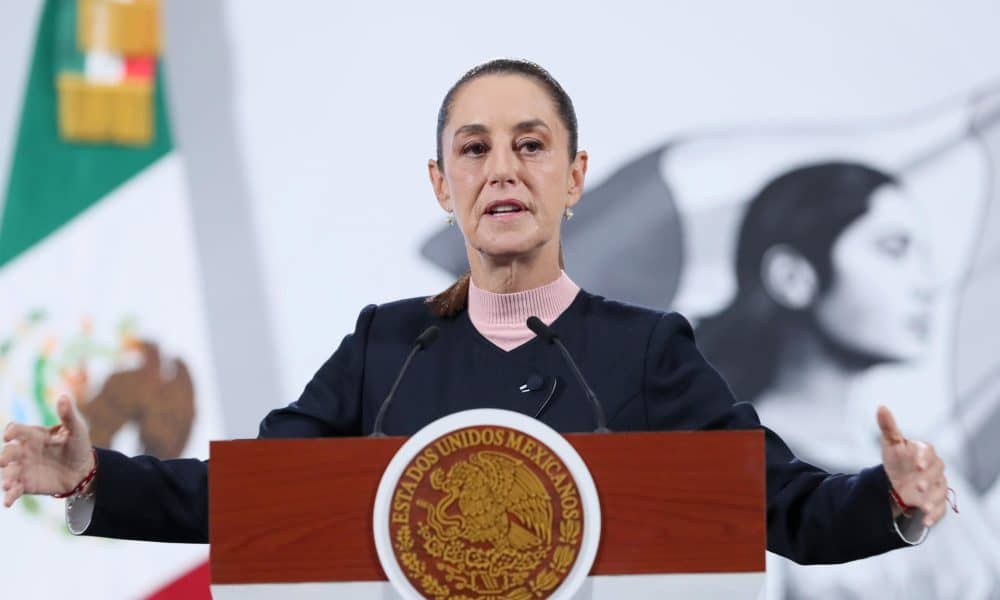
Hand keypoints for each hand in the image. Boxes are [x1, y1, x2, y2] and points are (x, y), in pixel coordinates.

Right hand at [1, 395, 94, 506]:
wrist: (83, 470)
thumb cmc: (77, 446)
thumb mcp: (77, 429)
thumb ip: (68, 415)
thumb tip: (64, 396)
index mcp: (33, 435)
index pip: (16, 430)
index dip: (11, 431)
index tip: (10, 435)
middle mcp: (24, 451)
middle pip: (8, 452)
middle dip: (5, 456)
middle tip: (6, 461)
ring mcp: (23, 468)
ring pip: (7, 473)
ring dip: (5, 478)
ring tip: (7, 485)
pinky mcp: (25, 484)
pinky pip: (13, 490)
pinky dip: (9, 495)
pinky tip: (8, 501)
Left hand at [877, 405, 948, 527]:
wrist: (898, 480)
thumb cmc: (897, 458)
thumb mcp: (890, 443)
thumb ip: (888, 426)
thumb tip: (881, 407)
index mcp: (924, 451)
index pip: (929, 451)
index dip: (924, 458)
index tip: (918, 465)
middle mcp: (934, 468)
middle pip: (937, 472)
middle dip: (928, 480)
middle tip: (918, 487)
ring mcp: (937, 485)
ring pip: (940, 492)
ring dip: (933, 500)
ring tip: (923, 506)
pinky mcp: (936, 501)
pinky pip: (940, 509)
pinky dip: (934, 515)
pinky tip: (925, 520)